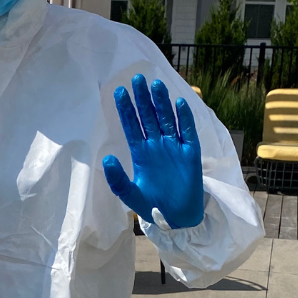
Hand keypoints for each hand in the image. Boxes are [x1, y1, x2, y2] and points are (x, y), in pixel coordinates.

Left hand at [103, 74, 203, 228]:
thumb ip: (118, 180)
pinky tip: (178, 103)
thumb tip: (106, 158)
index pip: (132, 126)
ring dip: (162, 103)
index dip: (126, 110)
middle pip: (149, 117)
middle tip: (137, 79)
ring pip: (167, 120)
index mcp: (141, 154)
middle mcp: (157, 146)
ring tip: (155, 85)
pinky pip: (188, 132)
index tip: (119, 92)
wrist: (178, 219)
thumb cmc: (153, 206)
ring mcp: (174, 148)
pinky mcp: (191, 154)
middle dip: (143, 99)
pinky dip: (184, 118)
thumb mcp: (130, 195)